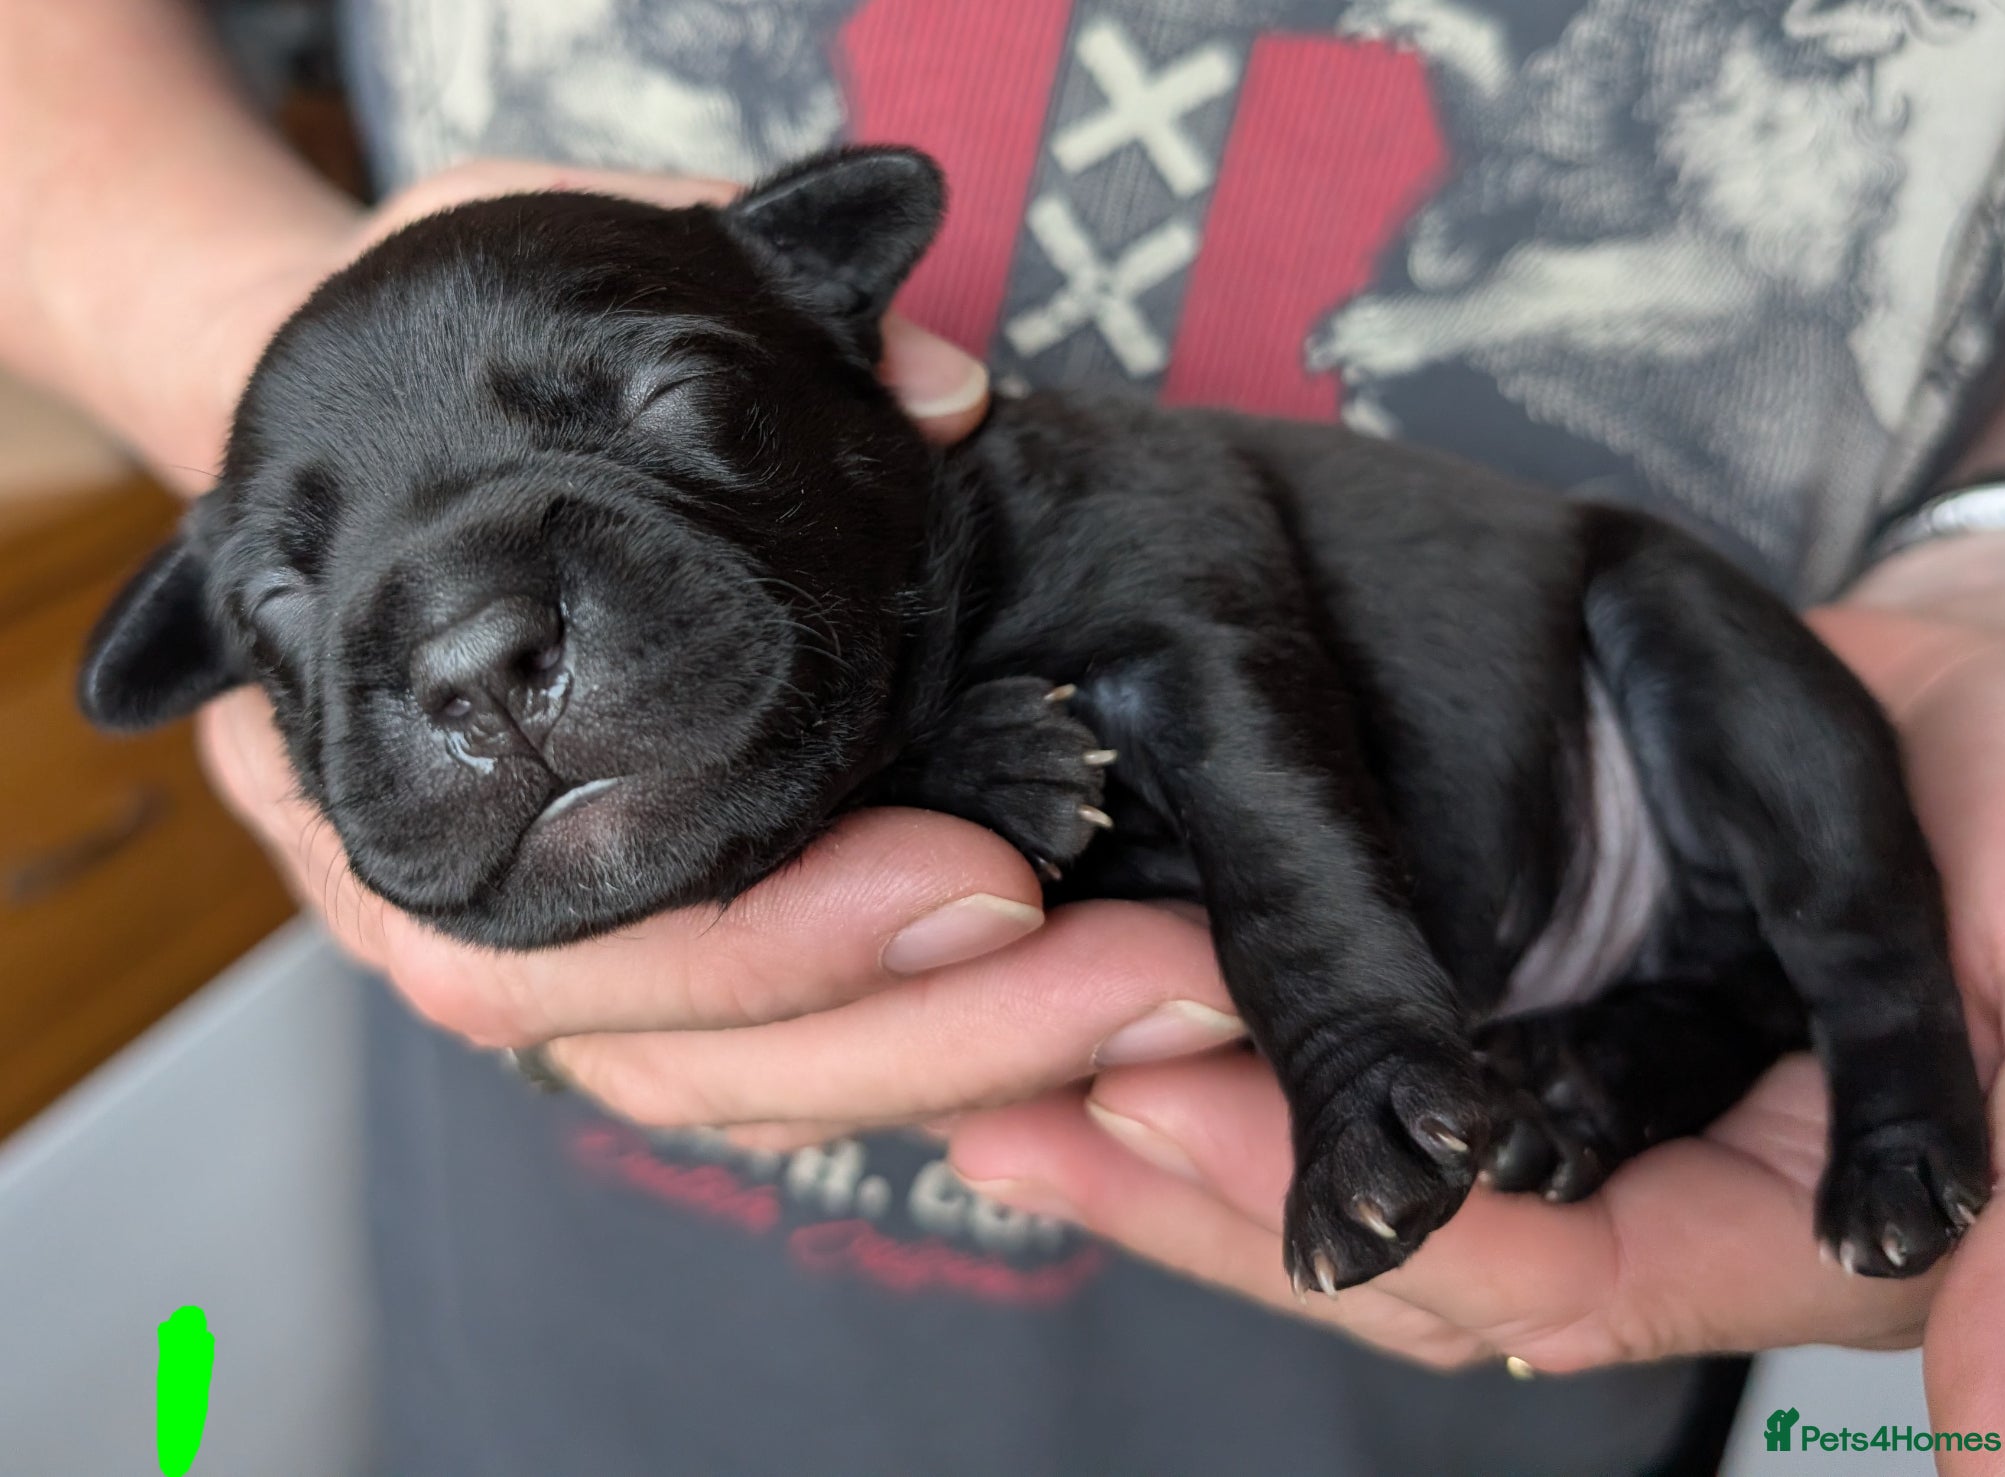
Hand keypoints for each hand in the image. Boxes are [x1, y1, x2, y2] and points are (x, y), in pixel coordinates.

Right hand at [198, 160, 1265, 1144]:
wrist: (368, 455)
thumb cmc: (433, 373)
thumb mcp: (507, 260)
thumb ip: (708, 284)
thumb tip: (954, 390)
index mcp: (405, 779)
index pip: (576, 936)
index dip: (785, 937)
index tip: (994, 882)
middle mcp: (476, 913)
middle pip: (688, 1056)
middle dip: (935, 1027)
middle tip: (1150, 975)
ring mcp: (569, 968)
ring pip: (755, 1093)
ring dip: (971, 1065)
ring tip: (1164, 1002)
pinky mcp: (658, 986)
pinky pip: (786, 1080)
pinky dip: (933, 1063)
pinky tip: (1091, 1024)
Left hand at [947, 539, 2004, 1469]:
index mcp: (1767, 1229)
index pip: (1547, 1276)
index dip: (1373, 1224)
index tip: (1163, 1116)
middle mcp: (1646, 1182)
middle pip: (1403, 1239)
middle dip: (1209, 1191)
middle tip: (1007, 1113)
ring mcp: (1573, 1084)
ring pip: (1361, 1144)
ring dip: (1188, 1113)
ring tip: (990, 1063)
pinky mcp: (1528, 990)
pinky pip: (1371, 1032)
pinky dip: (1251, 1013)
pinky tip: (1110, 976)